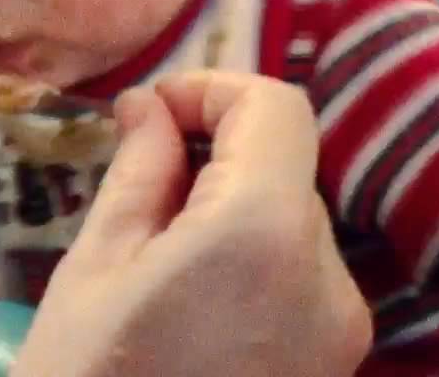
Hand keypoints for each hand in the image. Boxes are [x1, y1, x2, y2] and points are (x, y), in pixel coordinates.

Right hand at [12, 71, 371, 376]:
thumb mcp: (96, 266)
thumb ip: (141, 169)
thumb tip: (151, 106)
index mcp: (264, 232)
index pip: (275, 108)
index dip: (213, 90)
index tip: (155, 114)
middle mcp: (328, 275)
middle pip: (284, 167)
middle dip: (215, 157)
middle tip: (141, 190)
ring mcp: (342, 328)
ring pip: (292, 222)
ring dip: (233, 211)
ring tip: (158, 259)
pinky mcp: (335, 365)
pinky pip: (300, 278)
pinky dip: (253, 262)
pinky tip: (193, 302)